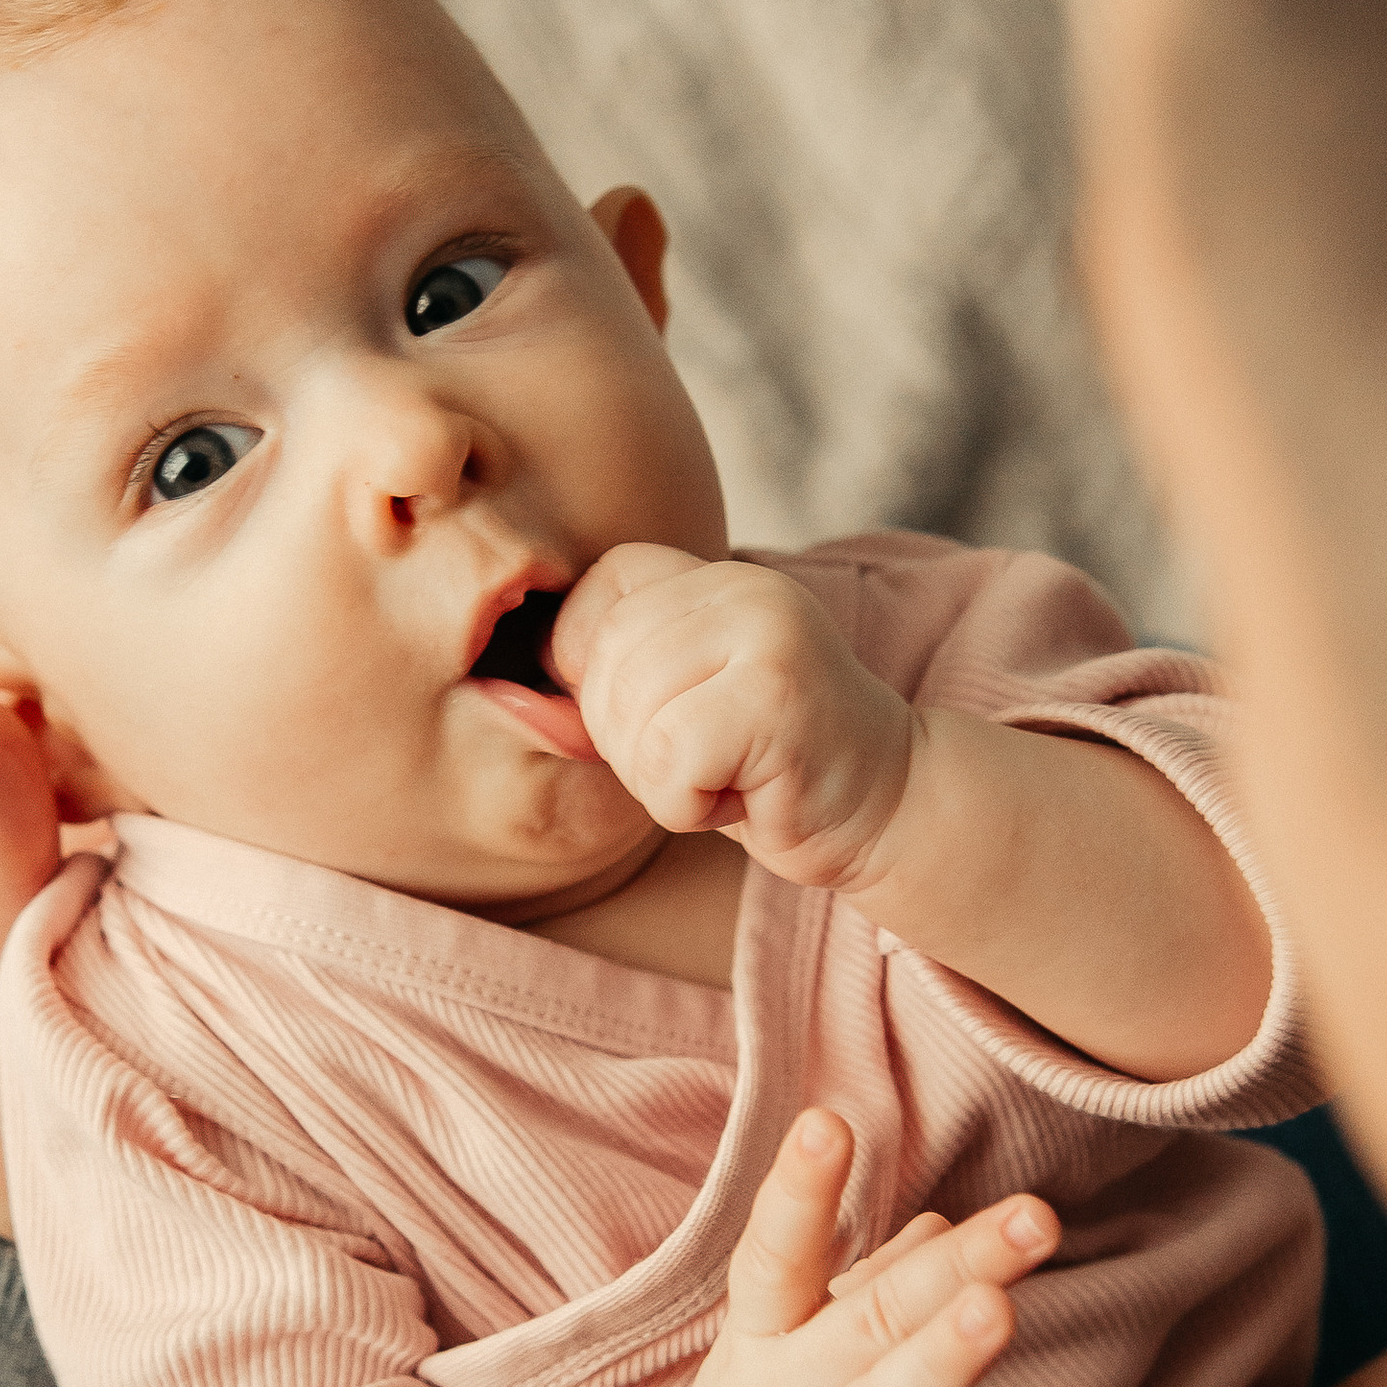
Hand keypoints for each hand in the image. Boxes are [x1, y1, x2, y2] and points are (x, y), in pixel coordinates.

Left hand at [554, 544, 917, 891]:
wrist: (889, 808)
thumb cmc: (769, 767)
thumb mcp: (681, 704)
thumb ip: (606, 684)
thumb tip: (497, 698)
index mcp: (716, 578)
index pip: (597, 592)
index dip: (594, 669)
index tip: (657, 716)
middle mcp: (742, 589)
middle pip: (604, 664)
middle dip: (629, 742)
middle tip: (705, 761)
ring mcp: (766, 635)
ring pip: (629, 716)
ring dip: (663, 780)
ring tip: (729, 774)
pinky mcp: (777, 697)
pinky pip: (668, 760)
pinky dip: (689, 805)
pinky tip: (744, 797)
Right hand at [644, 1108, 1062, 1386]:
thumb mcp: (784, 1346)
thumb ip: (867, 1282)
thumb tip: (941, 1220)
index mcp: (766, 1336)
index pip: (775, 1257)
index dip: (799, 1192)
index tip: (827, 1124)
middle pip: (869, 1323)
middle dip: (951, 1268)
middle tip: (1032, 1217)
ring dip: (945, 1363)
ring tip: (1001, 1314)